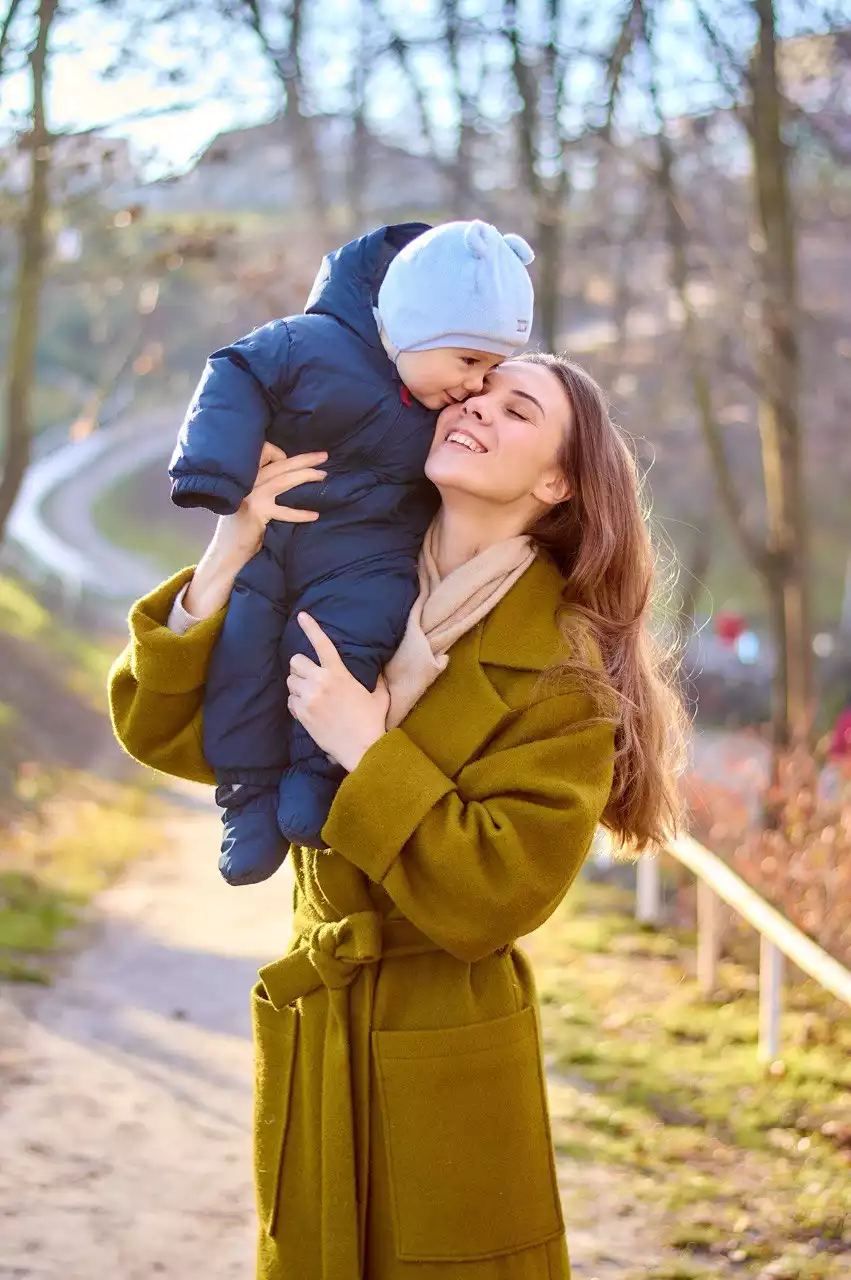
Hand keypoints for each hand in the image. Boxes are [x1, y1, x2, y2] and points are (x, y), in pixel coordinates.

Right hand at [215, 441, 327, 566]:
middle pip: (279, 464)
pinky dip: (301, 513)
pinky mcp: (256, 512)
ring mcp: (251, 496)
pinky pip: (285, 510)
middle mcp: (247, 481)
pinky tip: (314, 515)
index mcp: (245, 476)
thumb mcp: (249, 500)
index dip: (280, 453)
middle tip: (323, 456)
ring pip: (283, 479)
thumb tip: (291, 477)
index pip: (263, 452)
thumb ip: (262, 487)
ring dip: (306, 474)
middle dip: (304, 459)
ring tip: (322, 475)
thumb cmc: (241, 528)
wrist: (226, 551)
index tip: (293, 461)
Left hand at [287, 613, 389, 773]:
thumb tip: (378, 669)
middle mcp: (321, 683)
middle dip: (301, 667)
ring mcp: (309, 699)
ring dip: (298, 685)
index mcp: (340, 674)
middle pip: (296, 661)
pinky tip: (309, 710)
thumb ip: (376, 678)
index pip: (322, 644)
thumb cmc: (372, 722)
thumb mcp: (380, 695)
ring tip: (311, 695)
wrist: (362, 749)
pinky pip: (290, 701)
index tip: (302, 616)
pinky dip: (296, 704)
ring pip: (291, 681)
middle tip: (310, 676)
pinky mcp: (302, 715)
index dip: (311, 627)